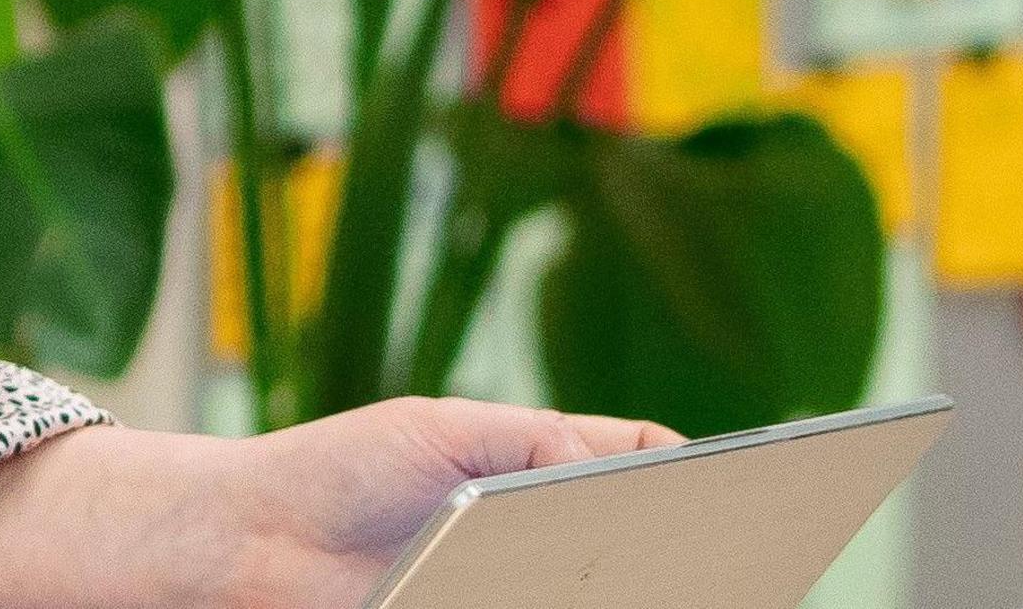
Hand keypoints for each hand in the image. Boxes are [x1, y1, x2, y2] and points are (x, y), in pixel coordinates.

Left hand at [0, 399, 678, 608]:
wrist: (253, 538)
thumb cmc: (345, 470)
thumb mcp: (447, 432)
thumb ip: (547, 442)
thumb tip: (651, 456)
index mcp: (554, 483)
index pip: (659, 486)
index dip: (718, 495)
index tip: (769, 492)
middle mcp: (555, 548)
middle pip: (655, 557)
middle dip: (699, 555)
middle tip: (738, 554)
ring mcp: (526, 587)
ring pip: (612, 588)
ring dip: (649, 580)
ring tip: (689, 577)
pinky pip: (561, 604)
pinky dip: (587, 592)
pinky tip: (596, 589)